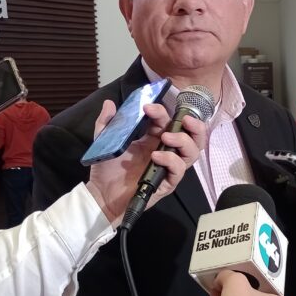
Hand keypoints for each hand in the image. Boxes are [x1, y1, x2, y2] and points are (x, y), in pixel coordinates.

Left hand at [86, 100, 205, 223]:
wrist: (101, 193)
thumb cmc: (107, 167)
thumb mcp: (105, 140)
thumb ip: (107, 122)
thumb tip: (109, 103)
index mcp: (154, 138)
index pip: (168, 121)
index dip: (162, 112)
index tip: (148, 107)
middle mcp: (166, 150)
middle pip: (192, 136)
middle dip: (194, 125)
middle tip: (185, 119)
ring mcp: (168, 167)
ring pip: (191, 152)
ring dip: (183, 141)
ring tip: (166, 137)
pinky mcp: (166, 182)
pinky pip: (178, 170)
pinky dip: (170, 160)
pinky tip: (156, 156)